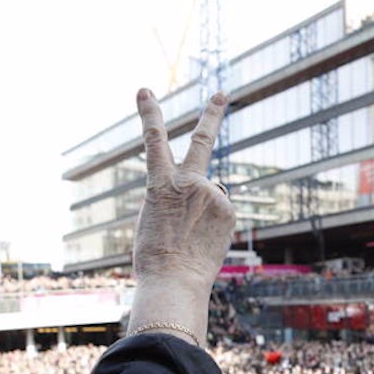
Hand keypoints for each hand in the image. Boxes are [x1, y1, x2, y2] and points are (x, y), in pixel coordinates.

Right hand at [127, 90, 235, 345]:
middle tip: (222, 92)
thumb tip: (201, 189)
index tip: (144, 90)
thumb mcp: (152, 218)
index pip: (153, 141)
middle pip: (201, 141)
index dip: (149, 114)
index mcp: (160, 184)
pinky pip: (220, 211)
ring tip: (191, 236)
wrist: (175, 282)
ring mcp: (212, 195)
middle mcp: (189, 183)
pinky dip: (213, 223)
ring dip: (202, 211)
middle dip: (212, 114)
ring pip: (209, 195)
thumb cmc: (155, 256)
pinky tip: (204, 240)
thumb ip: (173, 195)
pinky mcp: (229, 210)